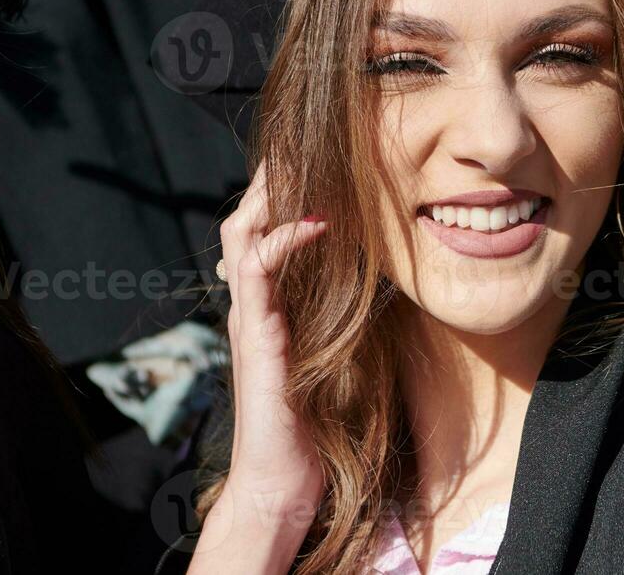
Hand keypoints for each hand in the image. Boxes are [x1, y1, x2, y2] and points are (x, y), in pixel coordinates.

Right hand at [189, 165, 327, 573]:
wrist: (285, 479)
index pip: (265, 229)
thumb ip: (342, 314)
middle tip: (306, 145)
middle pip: (246, 219)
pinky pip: (257, 269)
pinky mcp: (255, 334)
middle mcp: (252, 303)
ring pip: (241, 232)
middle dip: (272, 179)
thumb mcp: (333, 351)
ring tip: (304, 166)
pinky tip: (317, 221)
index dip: (285, 193)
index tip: (320, 159)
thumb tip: (382, 278)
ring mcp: (249, 316)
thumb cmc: (313, 423)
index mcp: (269, 304)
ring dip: (272, 195)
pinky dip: (285, 237)